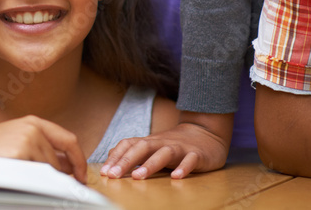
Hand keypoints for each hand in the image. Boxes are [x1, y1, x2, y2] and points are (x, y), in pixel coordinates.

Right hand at [0, 115, 87, 182]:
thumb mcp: (15, 141)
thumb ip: (40, 148)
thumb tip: (67, 169)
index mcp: (32, 122)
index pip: (69, 140)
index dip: (79, 161)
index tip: (81, 177)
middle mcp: (32, 128)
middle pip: (58, 162)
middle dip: (55, 179)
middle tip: (41, 186)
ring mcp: (26, 141)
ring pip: (47, 173)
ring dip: (37, 182)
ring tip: (13, 176)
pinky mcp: (18, 155)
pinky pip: (35, 179)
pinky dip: (29, 185)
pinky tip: (9, 178)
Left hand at [101, 114, 230, 179]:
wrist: (205, 133)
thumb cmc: (173, 145)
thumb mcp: (152, 147)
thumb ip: (133, 152)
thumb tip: (110, 161)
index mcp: (149, 142)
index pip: (128, 145)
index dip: (115, 157)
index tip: (105, 171)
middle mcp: (162, 143)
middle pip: (142, 147)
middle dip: (126, 161)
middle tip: (114, 175)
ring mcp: (179, 148)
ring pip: (164, 153)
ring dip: (150, 164)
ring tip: (138, 177)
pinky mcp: (196, 155)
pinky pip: (190, 160)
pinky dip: (183, 168)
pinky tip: (176, 177)